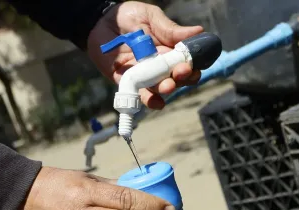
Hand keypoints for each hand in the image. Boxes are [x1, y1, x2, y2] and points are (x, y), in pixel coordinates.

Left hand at [86, 1, 202, 109]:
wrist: (100, 21)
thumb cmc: (128, 17)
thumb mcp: (151, 17)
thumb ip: (171, 29)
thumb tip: (198, 31)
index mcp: (169, 51)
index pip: (186, 63)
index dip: (193, 66)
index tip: (194, 65)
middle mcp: (159, 66)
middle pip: (176, 78)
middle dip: (182, 78)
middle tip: (181, 72)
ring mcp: (145, 76)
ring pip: (160, 88)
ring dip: (166, 89)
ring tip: (168, 86)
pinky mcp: (128, 82)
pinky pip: (140, 96)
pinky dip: (150, 101)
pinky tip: (158, 102)